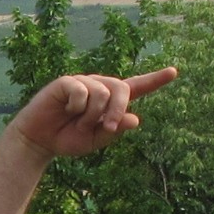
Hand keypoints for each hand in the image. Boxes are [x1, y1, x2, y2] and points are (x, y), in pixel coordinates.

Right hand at [5, 67, 177, 161]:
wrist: (39, 140)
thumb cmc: (68, 139)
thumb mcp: (95, 141)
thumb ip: (115, 131)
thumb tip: (135, 119)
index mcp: (111, 101)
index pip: (137, 87)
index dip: (155, 80)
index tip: (174, 72)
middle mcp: (100, 87)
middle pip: (122, 88)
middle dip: (118, 110)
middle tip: (108, 128)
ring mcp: (83, 82)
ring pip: (102, 92)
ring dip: (92, 114)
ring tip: (79, 122)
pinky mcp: (67, 82)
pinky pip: (81, 90)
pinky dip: (77, 106)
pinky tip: (67, 110)